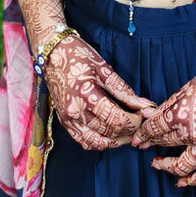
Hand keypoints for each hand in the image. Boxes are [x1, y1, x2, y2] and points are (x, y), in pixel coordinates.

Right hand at [45, 35, 153, 149]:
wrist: (52, 53)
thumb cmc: (77, 55)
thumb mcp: (103, 68)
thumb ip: (123, 89)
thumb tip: (142, 104)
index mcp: (87, 95)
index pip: (116, 120)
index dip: (134, 121)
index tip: (143, 115)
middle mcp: (75, 111)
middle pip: (108, 133)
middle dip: (128, 131)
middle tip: (139, 123)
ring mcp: (68, 119)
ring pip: (96, 143)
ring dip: (115, 141)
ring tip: (128, 132)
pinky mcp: (64, 122)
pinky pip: (83, 141)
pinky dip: (99, 142)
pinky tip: (110, 135)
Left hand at [132, 55, 195, 184]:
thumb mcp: (188, 86)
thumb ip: (168, 104)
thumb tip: (148, 114)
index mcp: (182, 115)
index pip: (155, 129)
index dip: (143, 133)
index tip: (137, 136)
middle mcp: (193, 134)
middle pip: (165, 143)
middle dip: (150, 144)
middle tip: (142, 145)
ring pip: (182, 165)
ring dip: (166, 166)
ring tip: (156, 164)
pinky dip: (194, 181)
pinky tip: (182, 182)